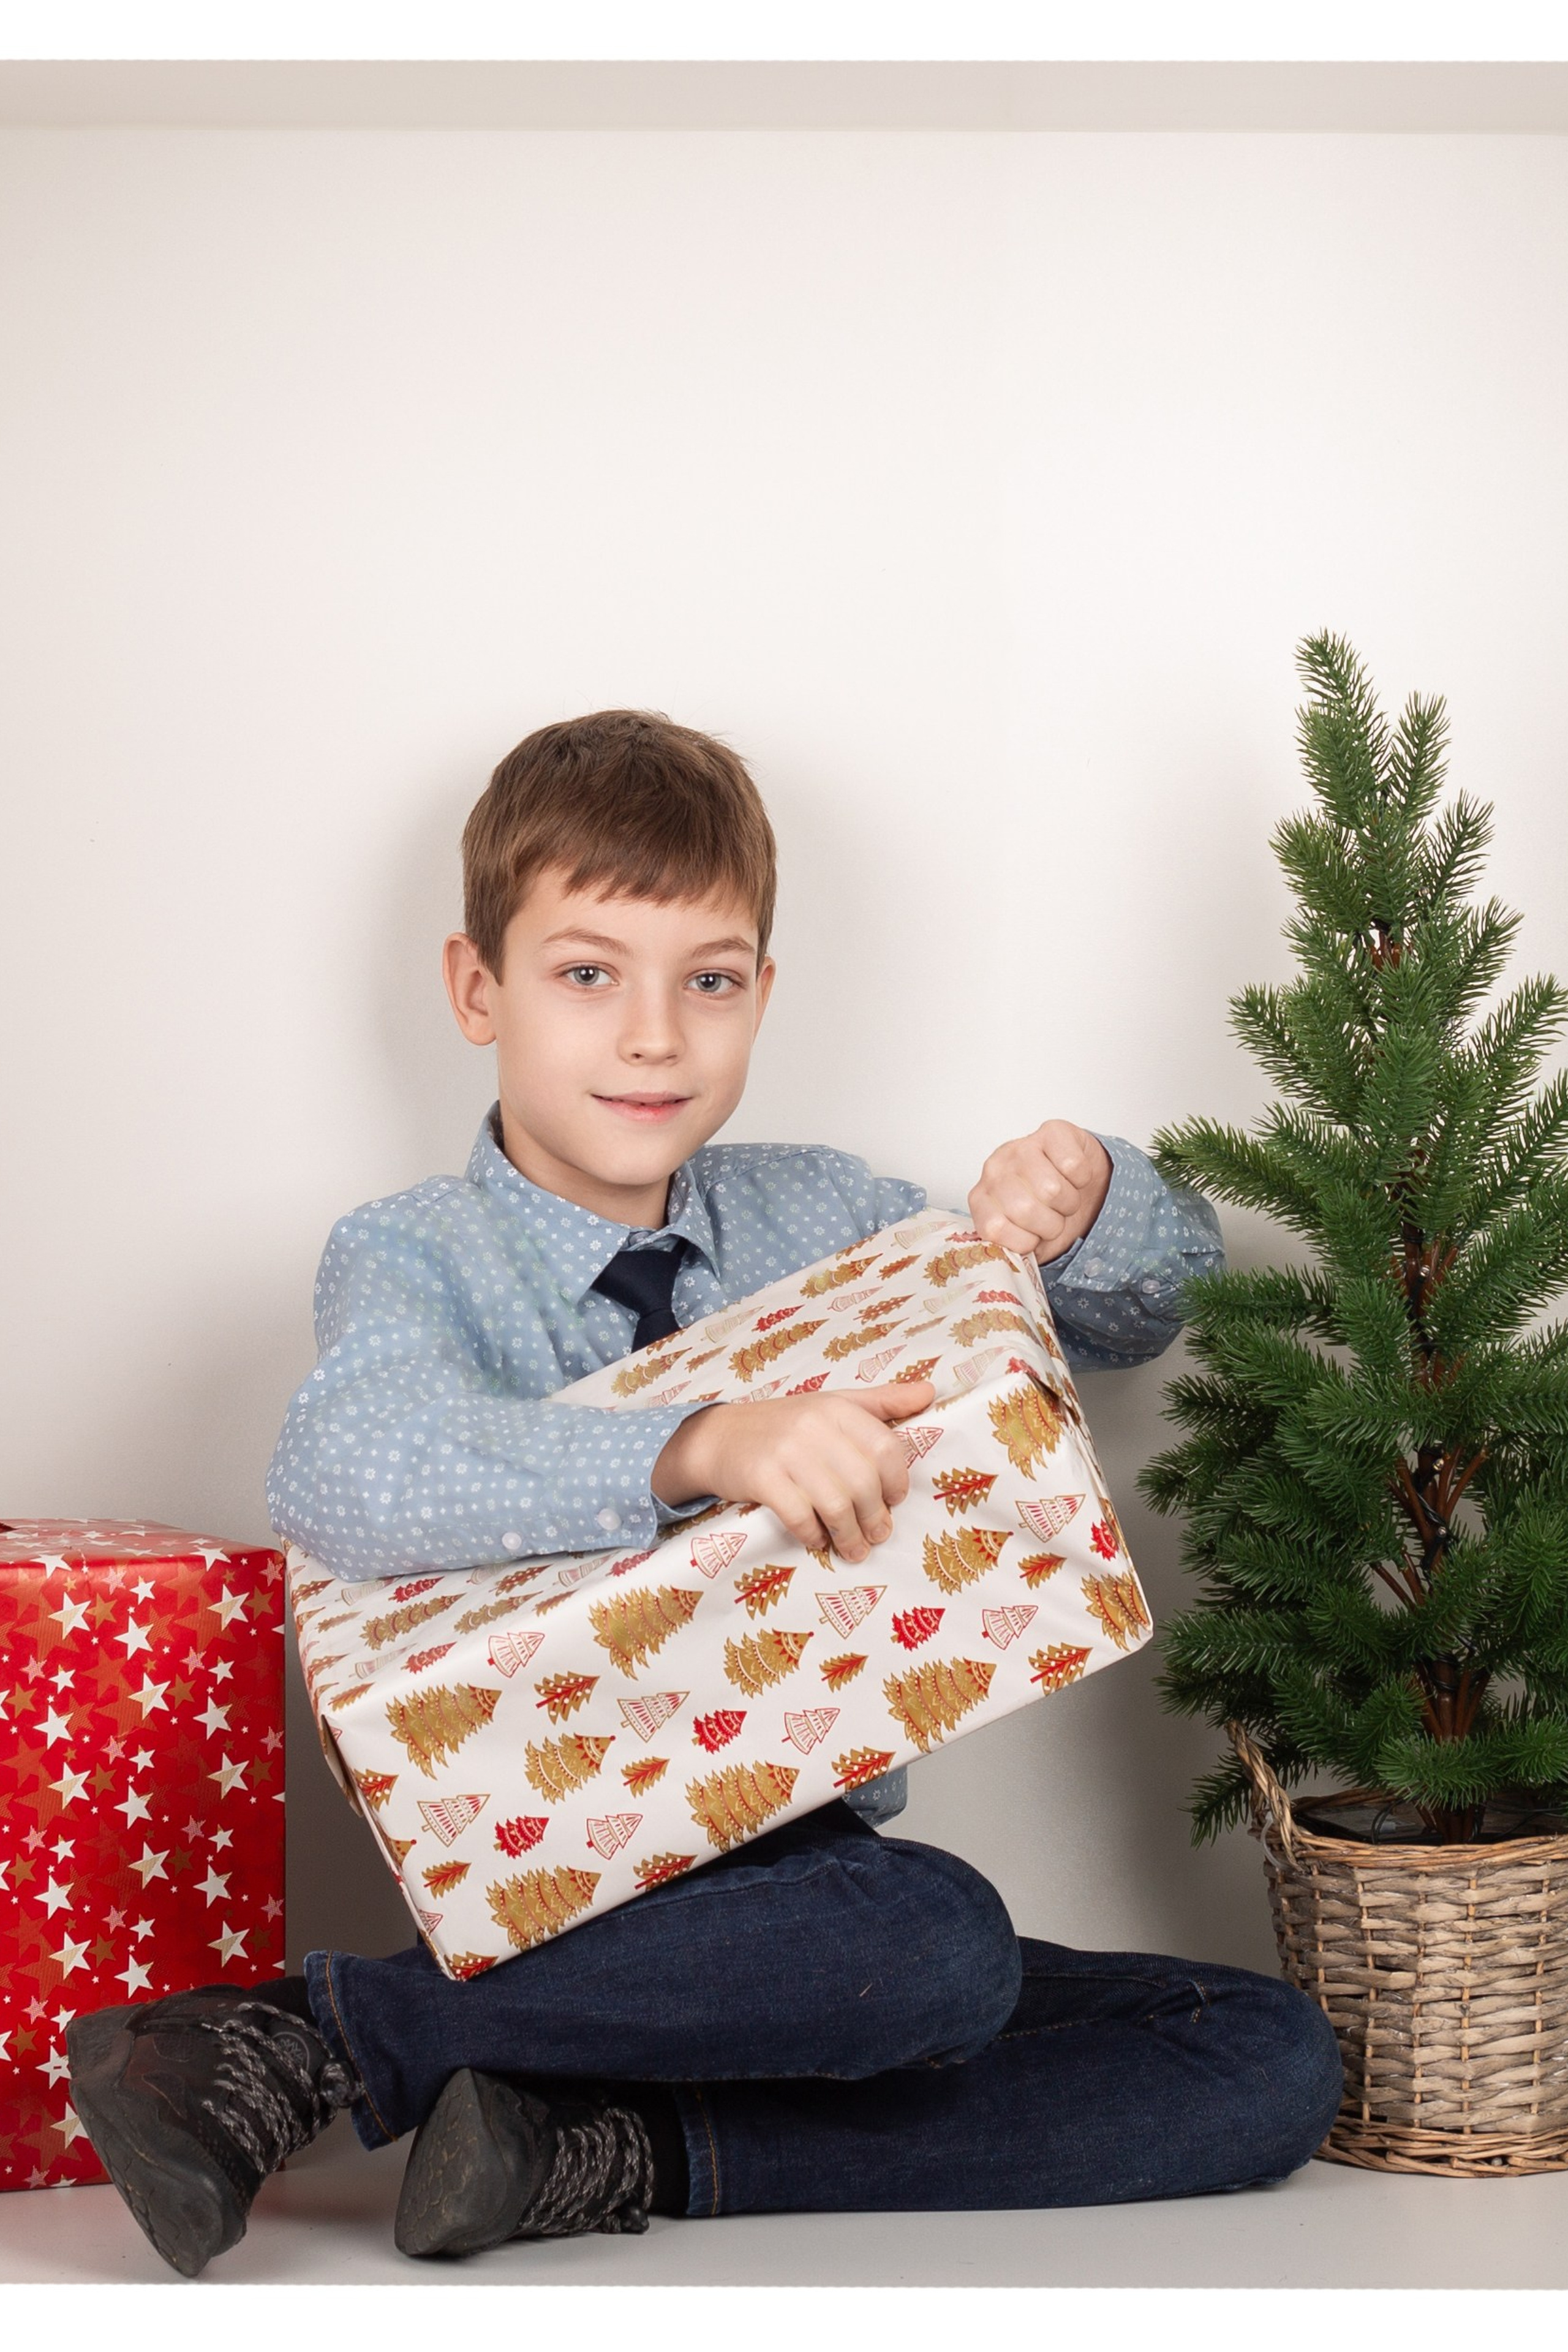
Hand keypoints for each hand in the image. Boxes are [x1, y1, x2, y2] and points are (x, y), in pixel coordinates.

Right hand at [651, 1380, 937, 1563]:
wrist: (717, 1437)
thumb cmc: (784, 1425)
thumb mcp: (832, 1405)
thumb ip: (882, 1402)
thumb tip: (930, 1392)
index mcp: (837, 1407)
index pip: (885, 1448)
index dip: (897, 1481)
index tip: (894, 1500)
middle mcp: (813, 1425)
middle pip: (863, 1482)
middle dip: (875, 1517)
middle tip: (877, 1534)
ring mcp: (785, 1451)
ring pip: (836, 1504)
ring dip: (850, 1535)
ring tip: (854, 1549)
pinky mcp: (761, 1477)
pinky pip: (799, 1515)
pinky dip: (813, 1535)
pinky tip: (816, 1540)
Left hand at [968, 1119, 1111, 1262]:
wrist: (1081, 1187)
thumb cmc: (1050, 1214)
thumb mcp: (1027, 1238)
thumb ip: (1012, 1250)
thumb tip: (1012, 1259)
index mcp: (982, 1198)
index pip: (995, 1229)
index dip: (1024, 1241)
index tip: (1032, 1237)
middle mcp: (995, 1168)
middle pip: (1025, 1209)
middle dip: (1050, 1224)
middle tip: (1054, 1217)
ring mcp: (1021, 1146)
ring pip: (1052, 1190)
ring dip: (1068, 1203)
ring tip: (1064, 1199)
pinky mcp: (1052, 1131)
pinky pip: (1073, 1166)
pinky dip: (1082, 1180)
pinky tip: (1074, 1178)